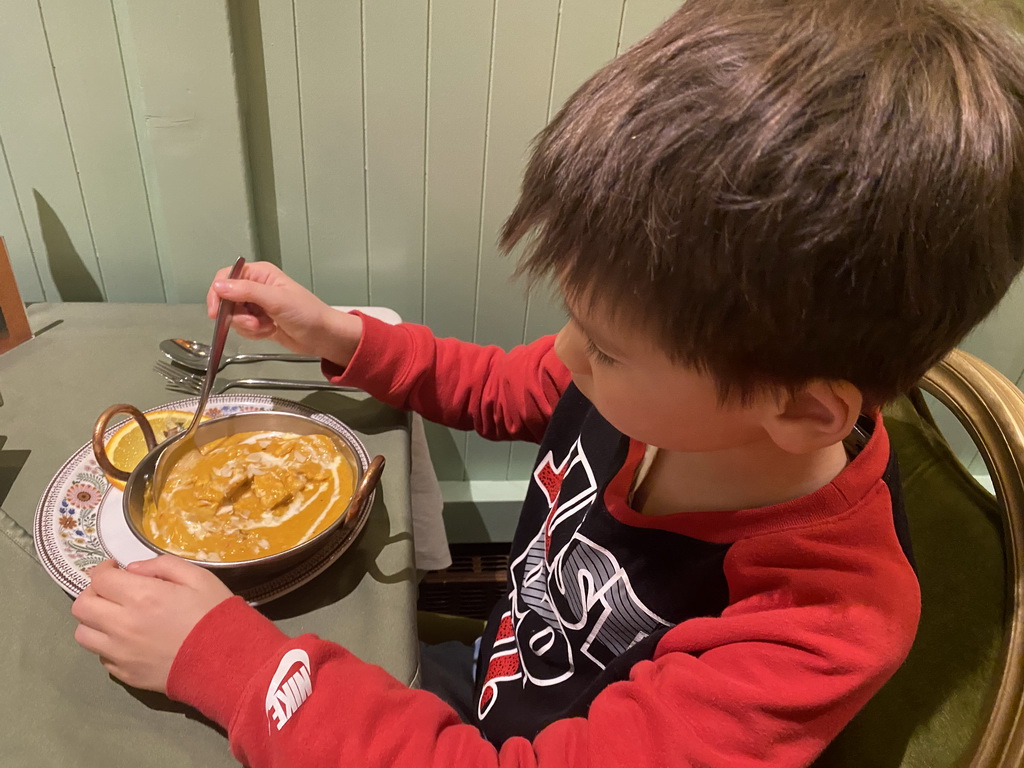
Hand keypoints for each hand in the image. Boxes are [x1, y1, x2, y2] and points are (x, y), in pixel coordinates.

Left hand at [71, 557, 231, 692]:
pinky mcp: (124, 674)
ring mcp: (120, 653)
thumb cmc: (215, 614)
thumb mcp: (198, 577)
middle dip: (94, 592)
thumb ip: (162, 565)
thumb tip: (132, 570)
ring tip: (116, 617)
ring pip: (83, 634)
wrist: (228, 662)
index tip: (116, 568)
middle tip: (113, 591)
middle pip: (81, 606)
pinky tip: (130, 640)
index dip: (104, 569)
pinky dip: (108, 644)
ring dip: (95, 620)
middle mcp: (122, 625)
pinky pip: (101, 656)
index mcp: (141, 596)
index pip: (99, 579)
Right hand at [206, 261, 362, 364]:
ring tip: (267, 326)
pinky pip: (243, 328)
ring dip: (248, 327)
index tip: (216, 313)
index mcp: (260, 274)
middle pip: (227, 300)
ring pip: (234, 317)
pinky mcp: (259, 321)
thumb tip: (219, 286)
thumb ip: (246, 291)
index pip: (226, 277)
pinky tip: (270, 331)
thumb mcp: (276, 299)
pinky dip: (254, 333)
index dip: (218, 294)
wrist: (323, 336)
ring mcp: (257, 305)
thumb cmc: (307, 313)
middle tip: (254, 323)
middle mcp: (256, 287)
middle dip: (238, 316)